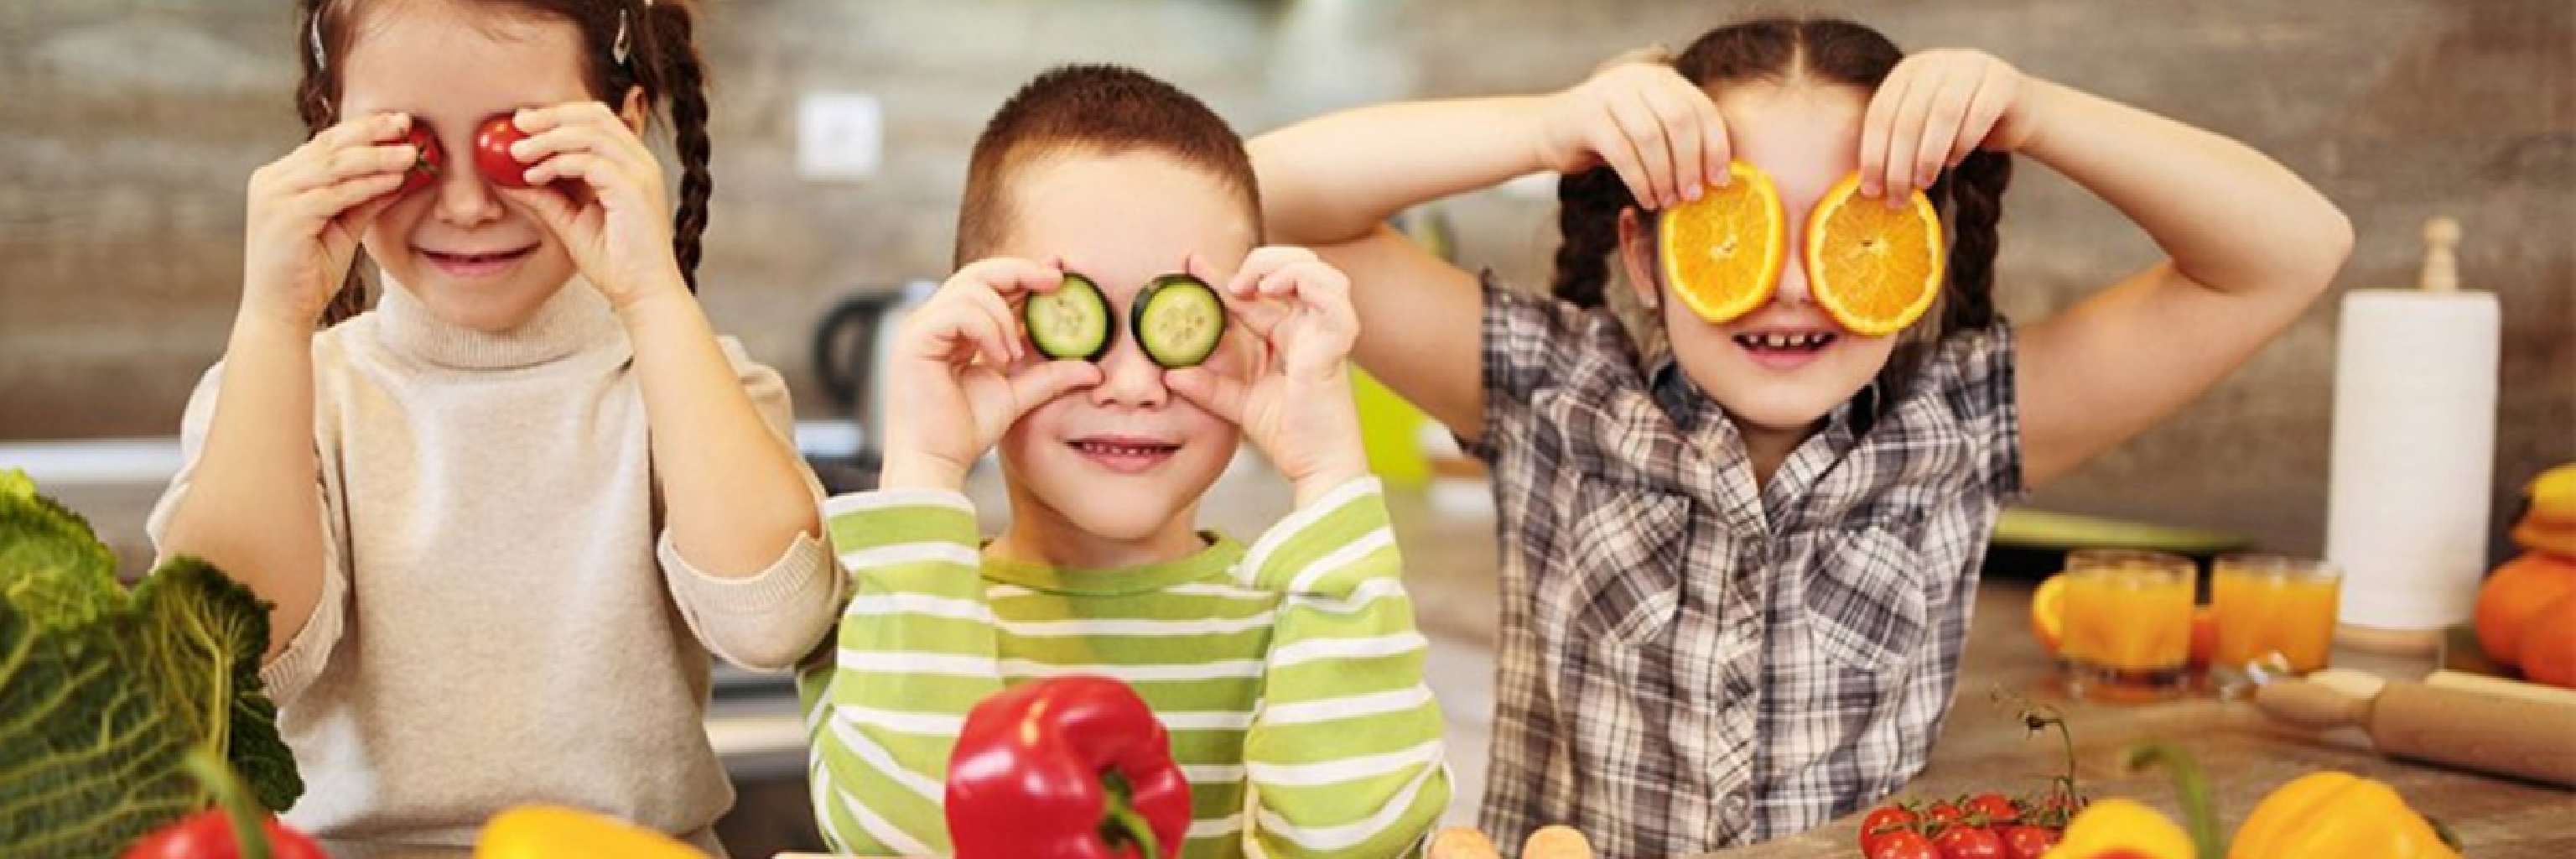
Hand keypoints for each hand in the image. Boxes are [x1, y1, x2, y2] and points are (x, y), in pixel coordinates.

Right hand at [240, 112, 418, 326]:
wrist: (280, 311)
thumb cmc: (310, 272)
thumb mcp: (343, 227)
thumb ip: (365, 199)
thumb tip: (403, 174)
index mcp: (280, 178)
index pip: (325, 144)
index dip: (363, 130)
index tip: (399, 122)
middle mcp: (271, 180)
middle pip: (328, 146)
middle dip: (371, 132)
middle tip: (408, 122)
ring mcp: (274, 197)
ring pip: (333, 166)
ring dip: (376, 156)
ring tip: (411, 152)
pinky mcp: (285, 216)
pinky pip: (334, 194)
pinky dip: (367, 185)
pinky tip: (394, 179)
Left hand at [497, 101, 684, 309]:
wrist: (643, 293)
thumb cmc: (615, 263)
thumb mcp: (569, 222)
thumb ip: (544, 196)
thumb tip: (505, 177)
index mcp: (629, 164)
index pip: (595, 120)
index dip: (557, 114)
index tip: (521, 122)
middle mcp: (639, 162)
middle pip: (593, 115)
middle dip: (550, 116)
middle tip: (515, 125)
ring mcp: (640, 173)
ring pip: (590, 132)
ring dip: (547, 138)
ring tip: (517, 153)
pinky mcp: (634, 190)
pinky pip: (590, 162)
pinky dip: (557, 164)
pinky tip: (534, 176)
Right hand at [879, 258, 1102, 490]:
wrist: (936, 462)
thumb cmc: (964, 432)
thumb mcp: (1018, 395)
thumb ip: (1049, 376)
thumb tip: (1094, 369)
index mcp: (954, 330)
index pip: (989, 285)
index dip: (1024, 273)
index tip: (1060, 272)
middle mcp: (934, 321)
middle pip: (978, 273)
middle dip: (1021, 272)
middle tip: (1056, 281)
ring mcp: (921, 327)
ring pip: (972, 288)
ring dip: (1005, 317)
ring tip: (1014, 355)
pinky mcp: (915, 339)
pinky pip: (960, 313)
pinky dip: (988, 330)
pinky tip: (1000, 358)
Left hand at [1166, 248, 1368, 502]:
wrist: (1317, 467)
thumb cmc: (1291, 437)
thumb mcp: (1238, 404)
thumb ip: (1208, 387)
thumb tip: (1170, 374)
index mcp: (1290, 337)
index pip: (1258, 293)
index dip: (1224, 275)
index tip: (1191, 264)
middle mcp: (1310, 329)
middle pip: (1299, 267)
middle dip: (1264, 259)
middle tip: (1232, 282)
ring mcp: (1326, 334)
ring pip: (1321, 273)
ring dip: (1286, 265)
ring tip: (1255, 282)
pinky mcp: (1335, 345)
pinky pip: (1335, 299)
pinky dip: (1307, 282)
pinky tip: (1274, 289)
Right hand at [1536, 58, 1731, 208]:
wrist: (1547, 130)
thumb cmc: (1606, 137)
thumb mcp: (1648, 128)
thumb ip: (1678, 137)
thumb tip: (1718, 173)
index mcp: (1660, 78)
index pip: (1701, 108)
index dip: (1716, 145)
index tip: (1721, 179)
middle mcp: (1637, 78)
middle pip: (1679, 120)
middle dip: (1691, 163)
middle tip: (1693, 195)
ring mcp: (1610, 93)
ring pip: (1651, 138)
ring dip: (1664, 176)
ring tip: (1667, 201)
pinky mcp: (1587, 116)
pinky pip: (1623, 153)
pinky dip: (1639, 181)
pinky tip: (1646, 199)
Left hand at [1859, 49, 2040, 200]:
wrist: (2015, 112)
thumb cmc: (1958, 128)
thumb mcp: (1922, 130)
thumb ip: (1896, 144)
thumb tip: (1867, 186)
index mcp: (1908, 70)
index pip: (1881, 113)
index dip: (1873, 154)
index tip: (1869, 191)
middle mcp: (1937, 62)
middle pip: (1909, 116)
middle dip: (1899, 163)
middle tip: (1897, 197)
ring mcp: (1971, 67)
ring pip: (1943, 114)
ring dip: (1929, 155)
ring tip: (1923, 183)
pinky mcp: (2002, 81)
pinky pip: (1978, 115)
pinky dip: (1963, 142)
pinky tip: (1954, 161)